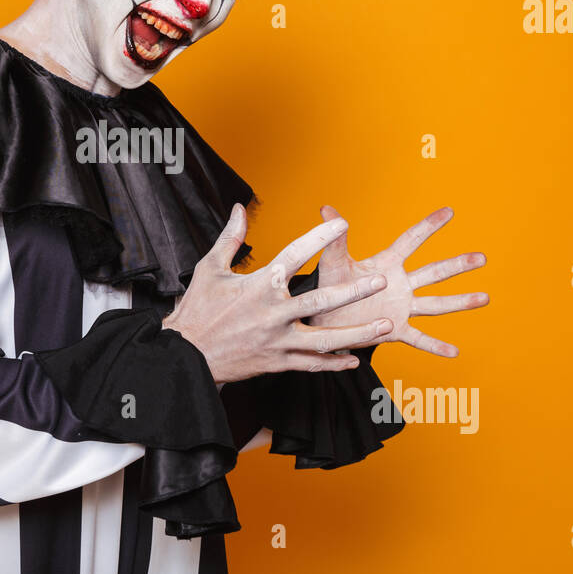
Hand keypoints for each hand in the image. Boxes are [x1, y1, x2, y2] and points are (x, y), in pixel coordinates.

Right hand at [162, 204, 394, 383]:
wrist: (186, 355)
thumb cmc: (198, 309)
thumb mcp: (210, 268)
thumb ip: (231, 238)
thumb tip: (240, 209)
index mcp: (259, 285)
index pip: (296, 255)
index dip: (320, 237)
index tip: (342, 223)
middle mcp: (273, 313)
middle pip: (321, 300)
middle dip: (354, 291)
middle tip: (381, 281)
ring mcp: (277, 341)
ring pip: (326, 339)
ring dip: (358, 333)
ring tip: (386, 326)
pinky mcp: (277, 363)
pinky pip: (311, 364)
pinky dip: (334, 363)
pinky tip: (354, 359)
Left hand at [310, 205, 487, 357]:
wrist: (323, 319)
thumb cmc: (329, 287)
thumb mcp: (333, 263)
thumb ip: (334, 240)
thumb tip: (326, 210)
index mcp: (386, 264)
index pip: (411, 240)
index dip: (429, 226)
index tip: (449, 211)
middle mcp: (400, 284)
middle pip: (433, 272)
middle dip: (457, 265)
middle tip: (481, 257)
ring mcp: (401, 308)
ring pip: (435, 304)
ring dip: (460, 301)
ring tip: (485, 298)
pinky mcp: (395, 330)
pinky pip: (419, 338)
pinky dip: (436, 346)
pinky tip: (454, 352)